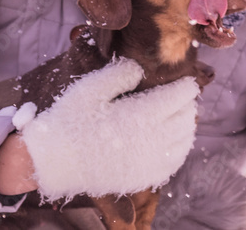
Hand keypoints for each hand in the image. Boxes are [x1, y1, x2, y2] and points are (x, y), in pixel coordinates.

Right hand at [16, 57, 199, 200]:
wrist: (56, 162)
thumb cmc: (71, 120)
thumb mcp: (91, 88)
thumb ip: (119, 74)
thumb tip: (140, 68)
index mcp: (142, 114)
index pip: (179, 97)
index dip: (187, 87)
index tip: (189, 81)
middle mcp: (152, 140)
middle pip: (186, 118)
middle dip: (188, 104)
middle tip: (184, 96)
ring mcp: (150, 162)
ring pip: (184, 142)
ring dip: (187, 126)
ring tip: (182, 116)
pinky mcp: (144, 177)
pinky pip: (173, 163)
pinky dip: (180, 149)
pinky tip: (173, 142)